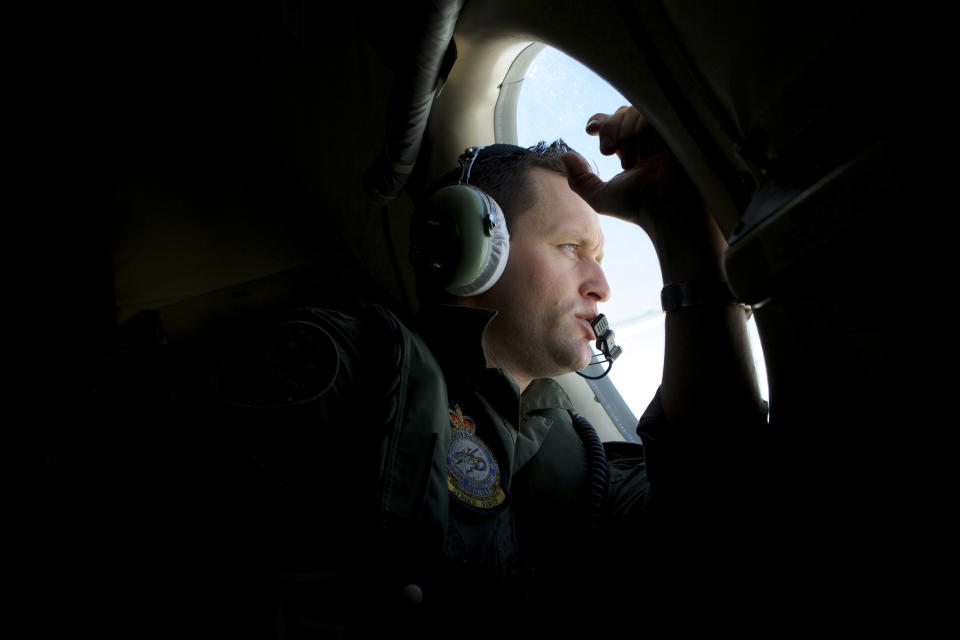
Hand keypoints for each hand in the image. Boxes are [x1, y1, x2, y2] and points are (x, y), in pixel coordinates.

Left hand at [561, 106, 725, 281]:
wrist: (665, 211)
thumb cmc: (637, 208)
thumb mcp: (600, 197)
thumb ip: (579, 179)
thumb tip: (564, 155)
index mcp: (633, 149)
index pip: (615, 121)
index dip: (600, 120)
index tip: (590, 131)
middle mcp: (648, 139)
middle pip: (621, 112)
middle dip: (609, 129)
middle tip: (608, 152)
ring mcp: (662, 133)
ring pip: (634, 112)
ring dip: (626, 136)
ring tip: (632, 162)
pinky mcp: (676, 129)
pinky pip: (651, 114)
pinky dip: (642, 132)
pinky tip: (647, 154)